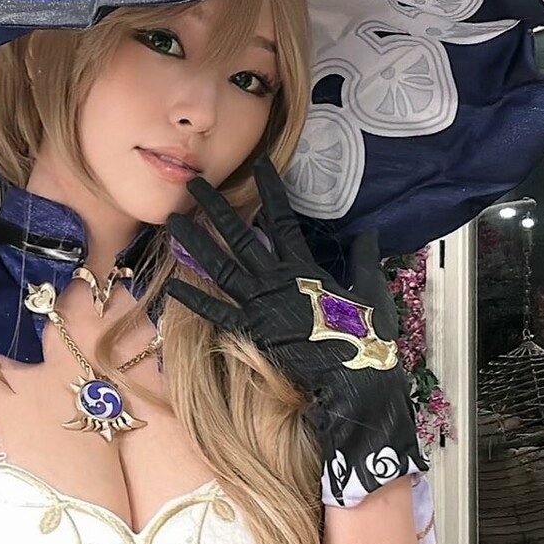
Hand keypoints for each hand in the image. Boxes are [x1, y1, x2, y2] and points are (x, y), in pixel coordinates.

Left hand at [166, 158, 426, 504]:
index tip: (259, 164)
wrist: (353, 379)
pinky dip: (194, 299)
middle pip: (242, 235)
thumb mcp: (373, 292)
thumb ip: (366, 260)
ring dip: (196, 243)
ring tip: (172, 221)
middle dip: (217, 207)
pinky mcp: (251, 331)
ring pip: (221, 266)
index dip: (271, 190)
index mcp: (305, 268)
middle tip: (195, 183)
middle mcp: (277, 279)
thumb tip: (371, 232)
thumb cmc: (367, 339)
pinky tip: (171, 284)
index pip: (283, 219)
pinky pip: (216, 313)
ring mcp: (261, 305)